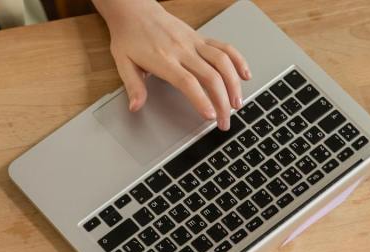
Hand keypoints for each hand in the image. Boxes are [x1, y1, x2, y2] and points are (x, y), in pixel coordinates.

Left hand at [95, 0, 250, 130]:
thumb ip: (133, 87)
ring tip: (237, 103)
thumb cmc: (129, 38)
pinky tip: (245, 74)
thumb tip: (135, 107)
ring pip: (222, 61)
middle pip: (210, 76)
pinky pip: (224, 47)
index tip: (210, 116)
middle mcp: (182, 50)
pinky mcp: (200, 37)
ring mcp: (194, 42)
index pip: (187, 82)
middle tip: (225, 122)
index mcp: (163, 59)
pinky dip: (238, 60)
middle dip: (222, 101)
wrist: (135, 10)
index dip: (201, 100)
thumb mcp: (123, 64)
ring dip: (234, 83)